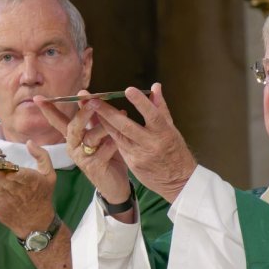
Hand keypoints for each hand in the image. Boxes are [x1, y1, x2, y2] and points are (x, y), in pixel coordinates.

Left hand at [0, 141, 57, 238]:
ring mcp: (6, 198)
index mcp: (32, 181)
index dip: (13, 171)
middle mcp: (18, 191)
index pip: (22, 176)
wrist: (36, 223)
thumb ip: (42, 156)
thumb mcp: (50, 176)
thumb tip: (29, 142)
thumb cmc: (42, 195)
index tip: (7, 165)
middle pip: (4, 180)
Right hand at [33, 93, 130, 203]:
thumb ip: (94, 118)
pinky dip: (112, 143)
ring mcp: (82, 159)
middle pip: (73, 127)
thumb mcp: (101, 135)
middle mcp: (73, 147)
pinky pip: (103, 151)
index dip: (48, 110)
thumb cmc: (108, 156)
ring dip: (104, 126)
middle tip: (93, 100)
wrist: (116, 185)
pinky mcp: (93, 167)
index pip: (58, 121)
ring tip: (121, 114)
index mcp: (73, 138)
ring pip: (90, 138)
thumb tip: (86, 96)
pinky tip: (120, 139)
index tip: (38, 98)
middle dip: (83, 112)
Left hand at [90, 84, 195, 203]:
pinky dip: (109, 134)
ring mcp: (139, 155)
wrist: (177, 181)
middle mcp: (151, 144)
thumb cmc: (176, 150)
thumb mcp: (172, 128)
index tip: (128, 90)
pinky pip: (118, 146)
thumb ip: (160, 107)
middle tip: (94, 100)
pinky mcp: (132, 163)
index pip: (152, 115)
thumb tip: (155, 86)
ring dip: (103, 122)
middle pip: (126, 126)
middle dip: (108, 113)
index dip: (140, 102)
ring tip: (90, 108)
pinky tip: (98, 125)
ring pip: (117, 136)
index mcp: (164, 133)